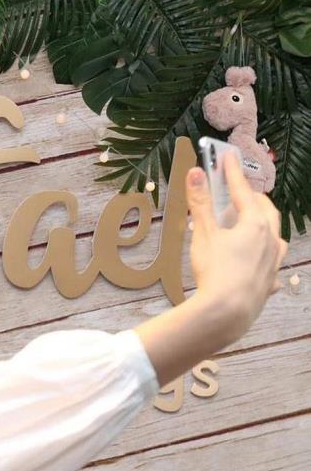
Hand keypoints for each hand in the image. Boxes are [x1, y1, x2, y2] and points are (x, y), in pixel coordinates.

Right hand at [187, 151, 286, 340]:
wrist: (227, 312)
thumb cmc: (215, 271)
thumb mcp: (203, 234)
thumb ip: (200, 203)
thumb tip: (195, 173)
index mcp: (255, 224)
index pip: (243, 191)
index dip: (232, 173)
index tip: (227, 158)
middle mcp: (271, 240)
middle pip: (266, 212)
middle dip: (252, 200)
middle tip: (239, 195)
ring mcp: (274, 262)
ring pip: (275, 237)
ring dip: (263, 227)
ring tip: (251, 226)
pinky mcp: (270, 283)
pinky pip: (272, 264)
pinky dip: (264, 258)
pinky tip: (256, 264)